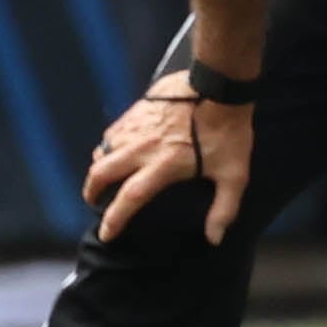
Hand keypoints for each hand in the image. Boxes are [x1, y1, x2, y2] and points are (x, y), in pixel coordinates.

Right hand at [85, 81, 250, 243]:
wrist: (221, 87)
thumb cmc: (230, 133)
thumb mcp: (234, 174)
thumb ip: (224, 208)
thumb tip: (215, 239)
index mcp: (163, 166)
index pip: (130, 198)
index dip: (115, 219)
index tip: (106, 234)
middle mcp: (142, 148)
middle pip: (102, 173)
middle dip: (92, 191)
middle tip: (94, 201)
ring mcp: (136, 127)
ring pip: (103, 150)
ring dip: (99, 166)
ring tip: (104, 175)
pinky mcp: (136, 110)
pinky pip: (112, 131)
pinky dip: (107, 144)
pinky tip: (114, 148)